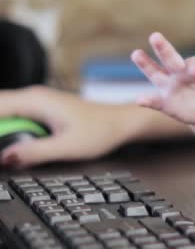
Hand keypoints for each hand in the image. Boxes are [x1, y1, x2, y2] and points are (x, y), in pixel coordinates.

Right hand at [0, 86, 134, 167]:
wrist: (121, 122)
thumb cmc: (101, 131)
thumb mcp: (68, 147)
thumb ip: (35, 152)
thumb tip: (5, 158)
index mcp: (35, 101)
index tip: (0, 150)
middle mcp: (32, 97)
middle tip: (4, 154)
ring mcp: (36, 101)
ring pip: (4, 111)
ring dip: (4, 130)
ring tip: (10, 151)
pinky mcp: (41, 109)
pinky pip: (14, 116)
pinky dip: (9, 129)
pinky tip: (16, 145)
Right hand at [131, 32, 194, 124]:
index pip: (194, 63)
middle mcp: (180, 72)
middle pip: (170, 58)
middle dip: (164, 49)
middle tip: (156, 36)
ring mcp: (171, 86)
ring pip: (156, 73)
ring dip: (146, 64)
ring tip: (136, 54)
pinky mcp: (166, 103)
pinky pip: (154, 101)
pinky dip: (146, 100)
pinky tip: (139, 99)